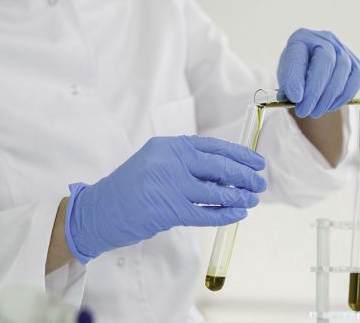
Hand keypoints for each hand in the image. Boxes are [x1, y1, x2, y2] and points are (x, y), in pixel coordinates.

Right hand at [64, 136, 265, 262]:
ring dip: (239, 196)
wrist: (99, 210)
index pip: (213, 147)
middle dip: (244, 176)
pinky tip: (237, 214)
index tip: (257, 162)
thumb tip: (227, 168)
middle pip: (219, 166)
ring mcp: (168, 186)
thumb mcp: (156, 162)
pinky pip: (205, 213)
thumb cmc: (130, 187)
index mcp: (169, 146)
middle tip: (260, 183)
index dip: (240, 155)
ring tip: (253, 199)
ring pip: (216, 191)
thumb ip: (185, 162)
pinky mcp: (167, 210)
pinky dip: (225, 214)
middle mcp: (170, 161)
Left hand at [277, 28, 359, 118]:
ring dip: (329, 96)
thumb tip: (298, 97)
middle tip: (304, 111)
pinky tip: (330, 106)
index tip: (295, 98)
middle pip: (325, 60)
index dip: (296, 78)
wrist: (311, 72)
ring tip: (315, 111)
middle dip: (315, 91)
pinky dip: (344, 96)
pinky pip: (356, 79)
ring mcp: (342, 49)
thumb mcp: (285, 78)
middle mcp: (324, 38)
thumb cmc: (296, 74)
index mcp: (301, 38)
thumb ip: (289, 85)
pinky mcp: (356, 63)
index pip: (298, 56)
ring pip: (342, 69)